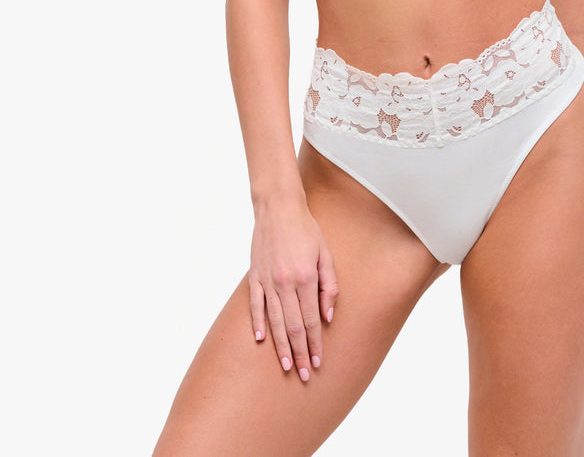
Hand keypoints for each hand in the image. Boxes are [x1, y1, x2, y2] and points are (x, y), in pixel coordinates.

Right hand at [248, 201, 338, 381]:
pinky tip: (261, 341)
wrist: (278, 208)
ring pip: (274, 321)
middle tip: (303, 374)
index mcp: (305, 277)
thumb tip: (327, 316)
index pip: (312, 319)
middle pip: (293, 326)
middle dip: (300, 353)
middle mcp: (285, 282)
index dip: (316, 342)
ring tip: (285, 366)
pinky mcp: (255, 276)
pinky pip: (255, 305)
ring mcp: (267, 280)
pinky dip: (257, 324)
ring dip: (281, 346)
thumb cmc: (306, 230)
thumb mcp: (326, 254)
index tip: (318, 361)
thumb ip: (329, 285)